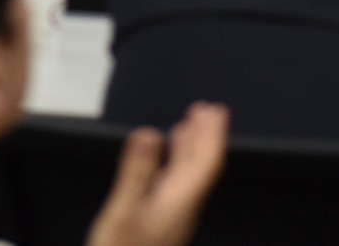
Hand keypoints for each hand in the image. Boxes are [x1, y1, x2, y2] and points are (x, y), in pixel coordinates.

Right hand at [86, 102, 228, 245]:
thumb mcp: (123, 213)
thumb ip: (137, 173)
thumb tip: (149, 134)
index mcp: (179, 204)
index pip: (206, 163)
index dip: (213, 136)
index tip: (215, 111)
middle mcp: (181, 210)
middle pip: (200, 168)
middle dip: (204, 138)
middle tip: (205, 111)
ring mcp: (170, 220)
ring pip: (186, 179)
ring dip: (189, 151)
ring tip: (186, 129)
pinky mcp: (158, 226)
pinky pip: (172, 189)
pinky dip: (171, 168)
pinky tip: (161, 167)